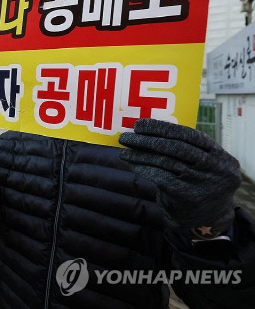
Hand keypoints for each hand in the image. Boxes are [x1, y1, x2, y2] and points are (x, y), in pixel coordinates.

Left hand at [119, 118, 240, 238]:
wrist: (208, 221)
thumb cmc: (200, 185)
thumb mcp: (205, 166)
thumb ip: (188, 149)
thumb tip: (148, 130)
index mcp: (222, 157)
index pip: (190, 135)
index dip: (162, 128)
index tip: (140, 125)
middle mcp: (215, 169)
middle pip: (176, 147)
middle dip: (147, 139)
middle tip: (126, 137)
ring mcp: (201, 183)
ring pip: (165, 161)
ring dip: (140, 154)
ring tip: (124, 150)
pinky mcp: (186, 196)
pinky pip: (159, 177)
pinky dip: (143, 168)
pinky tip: (131, 164)